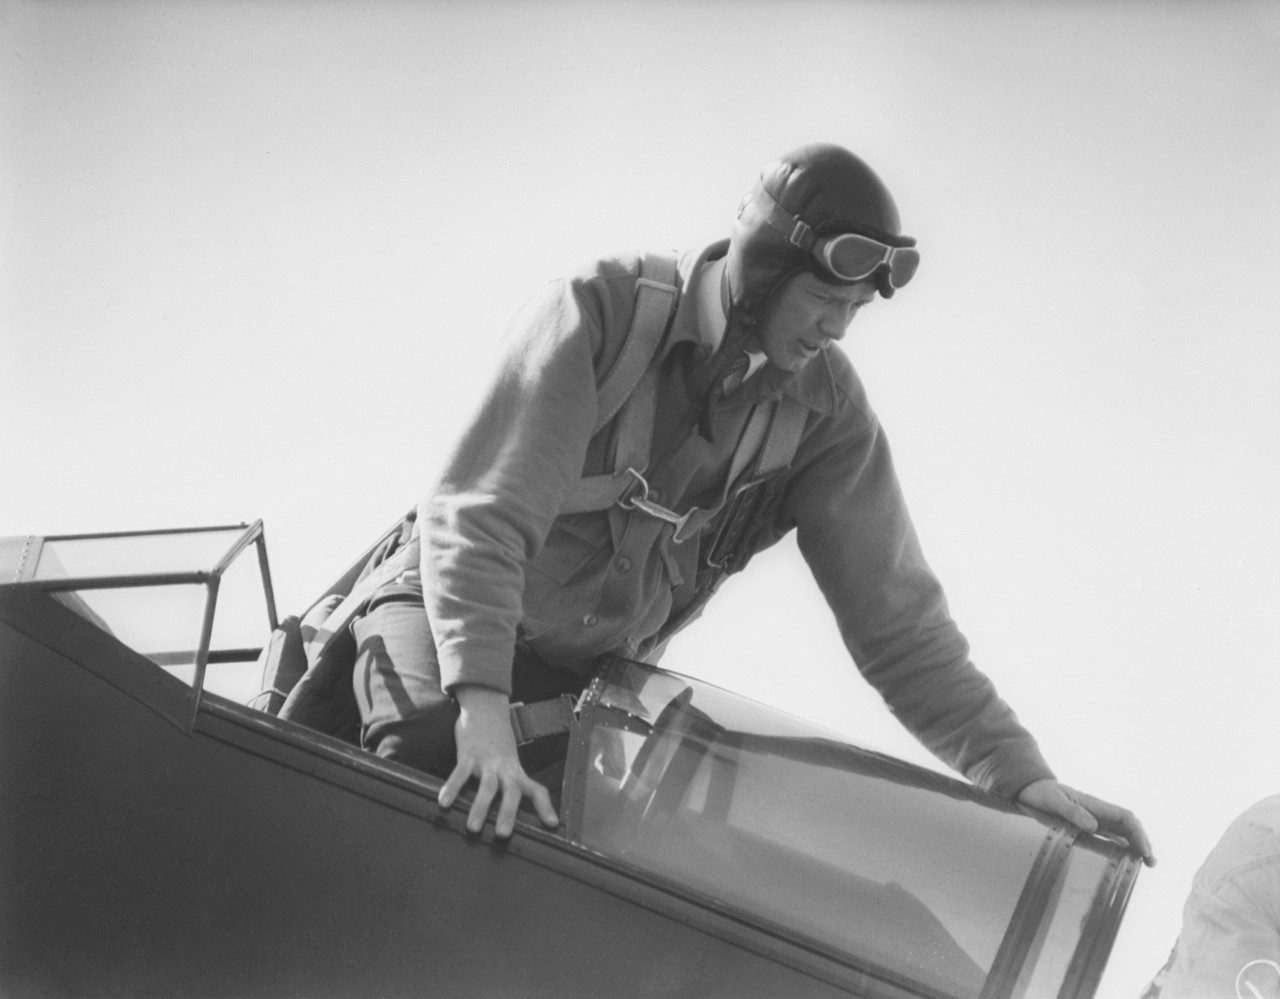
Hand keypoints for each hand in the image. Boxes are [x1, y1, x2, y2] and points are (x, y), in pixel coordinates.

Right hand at [437, 684, 558, 837]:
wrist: (486, 708)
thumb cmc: (496, 740)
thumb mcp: (508, 761)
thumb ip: (508, 782)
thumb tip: (506, 812)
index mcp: (516, 771)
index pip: (536, 789)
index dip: (545, 806)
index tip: (552, 824)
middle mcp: (505, 767)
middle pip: (511, 790)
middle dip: (508, 813)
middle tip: (503, 834)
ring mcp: (487, 760)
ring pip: (487, 785)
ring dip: (480, 807)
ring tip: (473, 828)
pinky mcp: (468, 753)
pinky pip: (460, 772)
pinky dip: (452, 788)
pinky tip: (445, 802)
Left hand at [1016, 778, 1155, 866]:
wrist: (1028, 790)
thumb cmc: (1041, 793)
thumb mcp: (1054, 800)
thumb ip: (1072, 812)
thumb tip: (1094, 827)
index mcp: (1093, 804)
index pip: (1124, 817)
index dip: (1137, 832)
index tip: (1144, 850)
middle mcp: (1097, 813)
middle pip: (1128, 826)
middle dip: (1142, 842)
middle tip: (1151, 863)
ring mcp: (1092, 821)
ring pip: (1121, 834)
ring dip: (1134, 847)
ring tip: (1144, 864)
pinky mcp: (1084, 829)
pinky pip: (1106, 839)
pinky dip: (1119, 849)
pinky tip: (1124, 860)